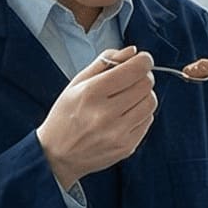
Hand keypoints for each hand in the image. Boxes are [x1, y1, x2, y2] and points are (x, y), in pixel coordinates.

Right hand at [36, 46, 156, 192]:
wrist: (56, 155)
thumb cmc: (65, 116)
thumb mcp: (76, 83)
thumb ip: (105, 62)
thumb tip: (132, 51)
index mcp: (91, 93)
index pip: (134, 70)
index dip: (144, 61)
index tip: (143, 60)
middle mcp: (105, 114)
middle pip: (146, 84)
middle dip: (144, 76)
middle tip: (133, 79)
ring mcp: (118, 132)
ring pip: (151, 102)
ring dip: (144, 95)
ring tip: (129, 98)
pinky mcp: (126, 146)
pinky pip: (148, 120)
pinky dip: (141, 113)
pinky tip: (126, 114)